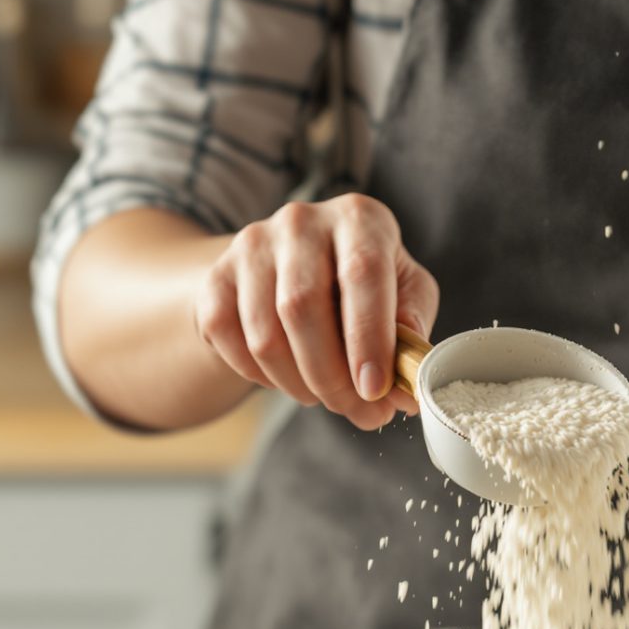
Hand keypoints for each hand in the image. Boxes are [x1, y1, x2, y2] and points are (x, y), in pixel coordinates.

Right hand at [192, 194, 439, 430]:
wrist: (293, 270)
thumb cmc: (363, 284)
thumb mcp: (402, 292)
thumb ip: (412, 329)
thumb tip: (409, 384)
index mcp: (358, 217)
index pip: (362, 273)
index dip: (369, 338)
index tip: (375, 390)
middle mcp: (301, 220)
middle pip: (302, 308)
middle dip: (332, 377)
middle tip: (356, 411)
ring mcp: (252, 246)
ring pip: (265, 336)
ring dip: (297, 384)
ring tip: (324, 396)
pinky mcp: (216, 277)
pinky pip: (230, 342)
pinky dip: (259, 376)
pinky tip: (285, 377)